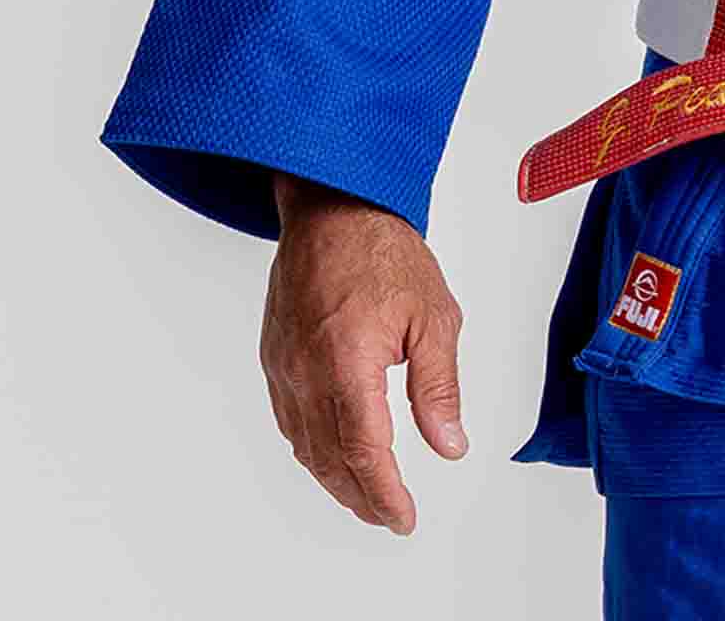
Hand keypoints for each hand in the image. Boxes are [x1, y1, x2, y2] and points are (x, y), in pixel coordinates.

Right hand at [259, 172, 468, 533]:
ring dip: (335, 479)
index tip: (403, 517)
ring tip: (368, 496)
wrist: (335, 207)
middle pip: (330, 458)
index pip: (364, 449)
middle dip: (362, 496)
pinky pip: (289, 420)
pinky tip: (333, 456)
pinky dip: (313, 449)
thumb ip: (438, 387)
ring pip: (305, 445)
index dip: (383, 493)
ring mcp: (284, 366)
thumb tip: (449, 445)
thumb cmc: (385, 252)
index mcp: (348, 360)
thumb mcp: (434, 316)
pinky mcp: (274, 357)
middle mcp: (307, 370)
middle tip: (391, 516)